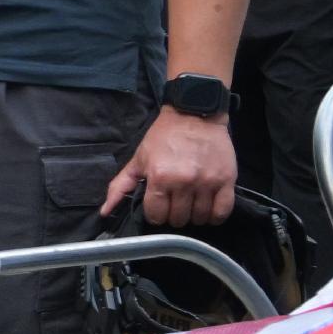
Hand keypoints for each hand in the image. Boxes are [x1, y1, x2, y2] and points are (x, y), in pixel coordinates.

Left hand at [107, 109, 237, 227]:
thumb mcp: (138, 160)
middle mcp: (184, 182)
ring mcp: (207, 182)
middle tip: (174, 206)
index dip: (155, 215)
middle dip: (173, 216)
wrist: (194, 115)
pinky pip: (222, 211)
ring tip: (190, 207)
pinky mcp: (227, 180)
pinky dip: (215, 217)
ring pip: (200, 217)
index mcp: (159, 177)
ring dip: (194, 217)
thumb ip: (120, 186)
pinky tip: (208, 211)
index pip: (156, 215)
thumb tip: (104, 211)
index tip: (158, 209)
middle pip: (178, 218)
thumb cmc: (163, 137)